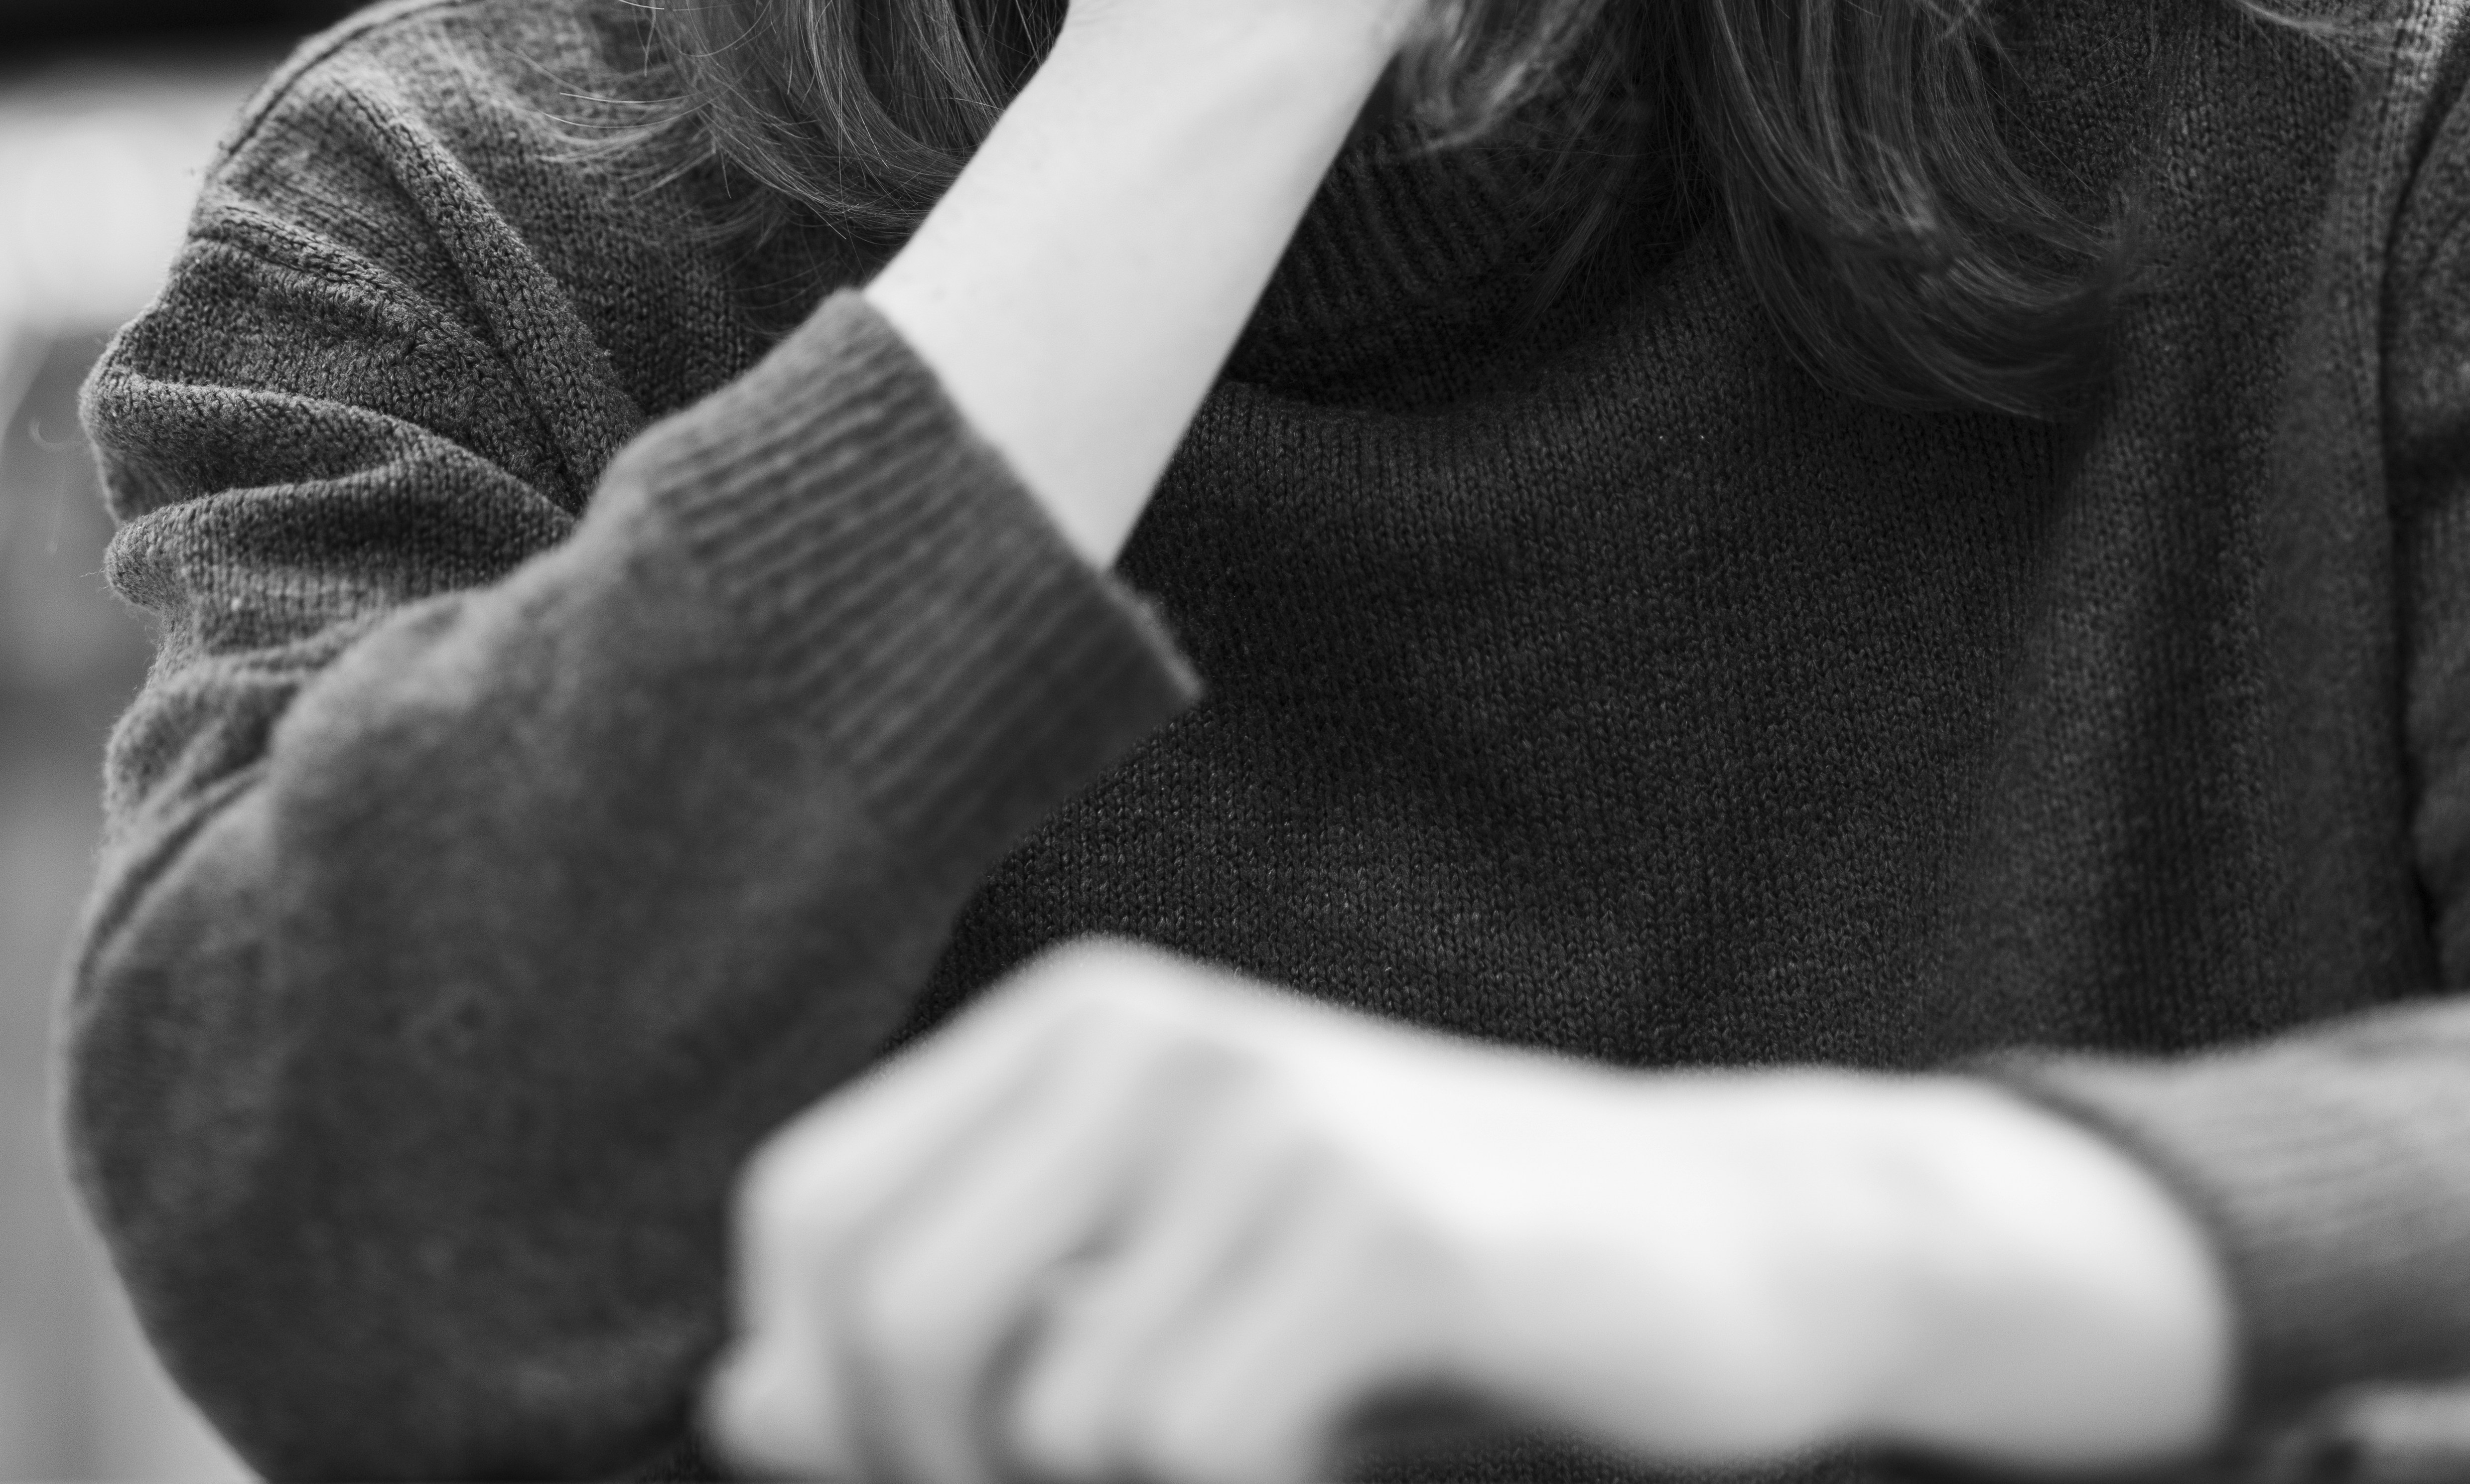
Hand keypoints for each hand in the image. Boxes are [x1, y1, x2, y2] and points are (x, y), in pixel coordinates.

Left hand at [706, 942, 2233, 1483]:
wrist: (1726, 1244)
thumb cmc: (1414, 1295)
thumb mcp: (1161, 1288)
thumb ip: (962, 1330)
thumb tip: (744, 1406)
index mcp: (1066, 1030)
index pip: (798, 1222)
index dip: (815, 1394)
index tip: (933, 1470)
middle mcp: (1136, 1036)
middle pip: (883, 1328)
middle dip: (943, 1479)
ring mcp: (1261, 1120)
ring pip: (1039, 1421)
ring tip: (1241, 1467)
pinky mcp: (1375, 1225)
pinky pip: (1181, 1445)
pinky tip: (1326, 1467)